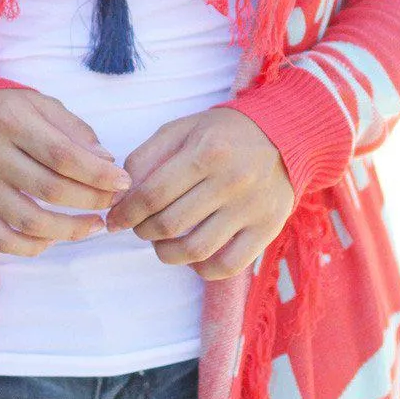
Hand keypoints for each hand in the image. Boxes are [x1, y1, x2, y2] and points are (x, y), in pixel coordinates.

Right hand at [0, 88, 131, 258]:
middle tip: (112, 204)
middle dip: (92, 201)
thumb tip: (106, 163)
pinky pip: (4, 241)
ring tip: (94, 225)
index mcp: (10, 120)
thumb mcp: (38, 105)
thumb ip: (74, 131)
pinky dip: (35, 246)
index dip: (99, 174)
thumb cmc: (3, 111)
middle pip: (52, 190)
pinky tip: (55, 237)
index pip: (64, 156)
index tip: (123, 182)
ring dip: (71, 230)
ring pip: (31, 222)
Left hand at [104, 107, 293, 281]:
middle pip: (170, 224)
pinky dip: (202, 269)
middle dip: (143, 231)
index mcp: (206, 152)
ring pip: (195, 250)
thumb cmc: (223, 133)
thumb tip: (120, 193)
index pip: (152, 194)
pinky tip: (193, 256)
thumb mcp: (182, 129)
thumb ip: (147, 157)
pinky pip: (227, 265)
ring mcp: (251, 208)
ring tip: (162, 243)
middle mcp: (231, 181)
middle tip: (140, 227)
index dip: (126, 212)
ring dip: (166, 254)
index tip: (115, 220)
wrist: (284, 134)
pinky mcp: (267, 228)